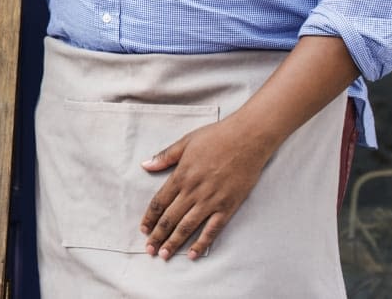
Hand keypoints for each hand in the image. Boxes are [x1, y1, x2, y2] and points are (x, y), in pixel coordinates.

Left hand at [139, 116, 273, 259]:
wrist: (248, 138)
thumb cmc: (216, 137)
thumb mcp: (186, 142)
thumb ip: (165, 156)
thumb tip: (145, 165)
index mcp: (181, 175)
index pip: (159, 202)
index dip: (150, 218)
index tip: (143, 229)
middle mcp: (193, 191)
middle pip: (170, 218)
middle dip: (158, 236)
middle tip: (149, 249)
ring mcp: (211, 200)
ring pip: (187, 226)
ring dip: (174, 242)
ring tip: (164, 255)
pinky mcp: (228, 206)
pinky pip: (212, 229)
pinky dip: (202, 243)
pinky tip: (193, 254)